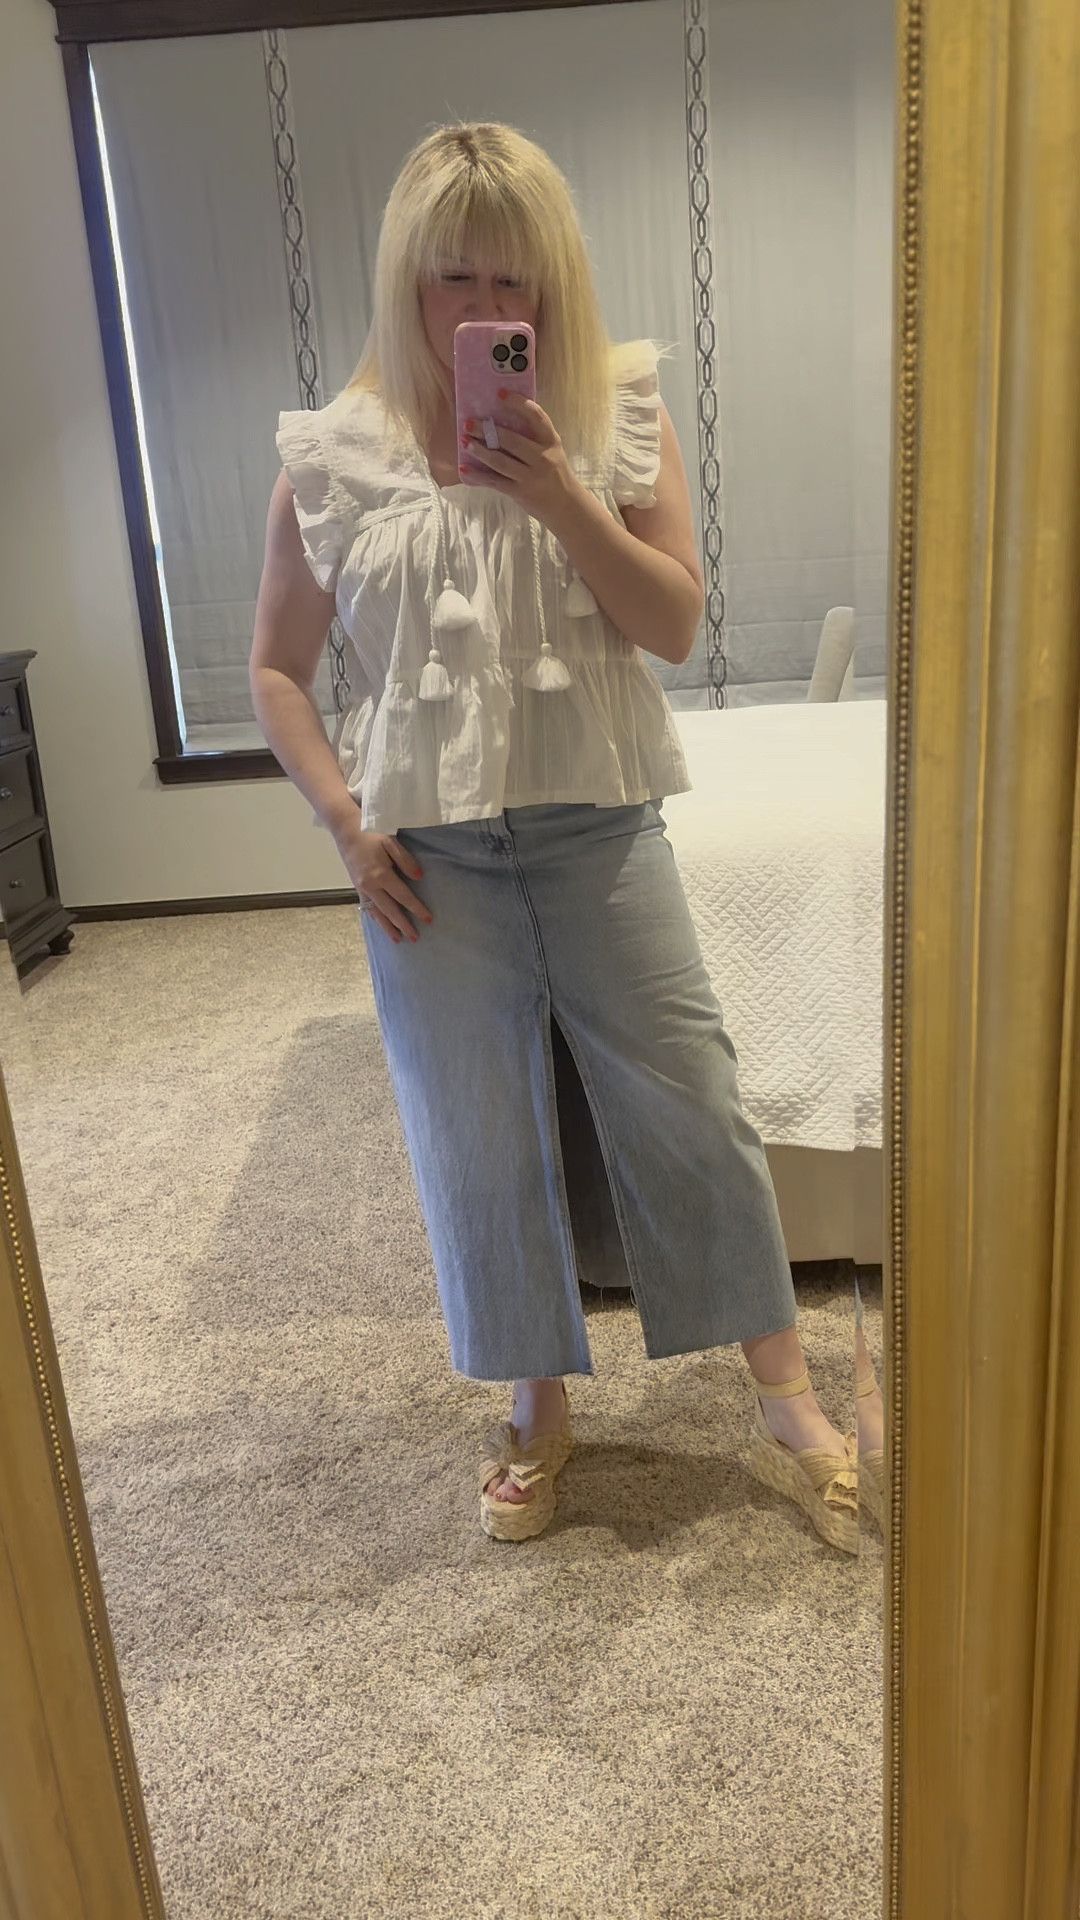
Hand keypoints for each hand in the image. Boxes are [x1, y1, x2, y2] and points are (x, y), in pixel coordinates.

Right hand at [332, 816, 431, 944]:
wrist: (345, 829)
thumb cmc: (370, 833)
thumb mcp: (391, 841)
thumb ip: (405, 860)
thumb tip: (419, 877)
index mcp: (381, 874)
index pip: (403, 896)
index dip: (416, 909)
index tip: (428, 919)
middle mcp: (370, 885)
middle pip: (390, 910)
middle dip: (403, 925)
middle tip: (415, 938)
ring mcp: (362, 888)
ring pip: (377, 913)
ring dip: (388, 927)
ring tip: (398, 939)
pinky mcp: (357, 887)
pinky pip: (367, 908)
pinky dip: (375, 918)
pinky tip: (381, 924)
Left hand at [459, 394, 583, 528]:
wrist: (566, 505)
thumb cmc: (555, 473)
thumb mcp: (552, 450)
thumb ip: (534, 437)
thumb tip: (503, 418)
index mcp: (551, 441)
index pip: (536, 417)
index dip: (518, 403)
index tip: (500, 393)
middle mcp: (542, 458)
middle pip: (512, 440)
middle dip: (487, 430)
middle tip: (468, 422)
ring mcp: (530, 477)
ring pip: (500, 461)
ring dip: (479, 450)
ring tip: (465, 441)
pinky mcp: (520, 492)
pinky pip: (495, 482)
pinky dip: (478, 475)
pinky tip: (464, 468)